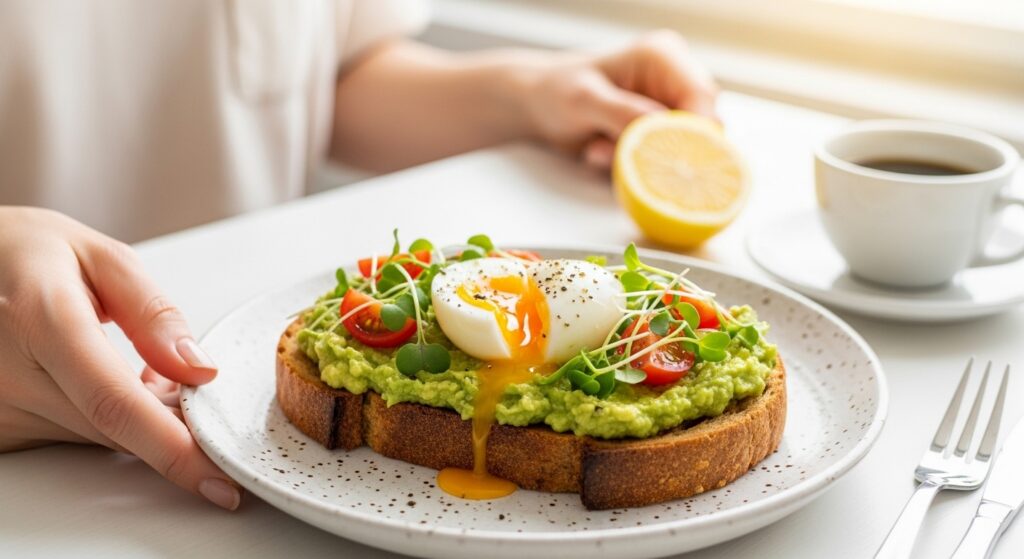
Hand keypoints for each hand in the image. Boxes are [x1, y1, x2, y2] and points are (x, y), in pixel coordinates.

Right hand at [0, 207, 240, 509]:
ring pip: (96, 438)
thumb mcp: (100, 258)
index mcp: (40, 321)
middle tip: (192, 385)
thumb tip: (199, 370)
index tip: (217, 478)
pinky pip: (70, 437)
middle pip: (114, 429)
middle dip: (172, 421)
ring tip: (136, 366)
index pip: (114, 404)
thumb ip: (154, 314)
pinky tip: (98, 380)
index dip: (172, 448)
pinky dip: (102, 418)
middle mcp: (7, 375)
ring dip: (137, 416)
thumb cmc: (22, 254)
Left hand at [523, 30, 718, 167]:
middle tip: (609, 148)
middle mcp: (674, 80)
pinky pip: (660, 161)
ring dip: (638, 159)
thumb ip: (623, 113)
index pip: (702, 98)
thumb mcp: (584, 100)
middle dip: (659, 150)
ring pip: (680, 150)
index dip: (696, 133)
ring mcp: (669, 108)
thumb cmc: (557, 92)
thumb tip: (661, 129)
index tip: (668, 160)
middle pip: (700, 128)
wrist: (538, 106)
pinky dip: (630, 164)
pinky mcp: (659, 133)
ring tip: (596, 147)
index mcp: (663, 57)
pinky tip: (598, 149)